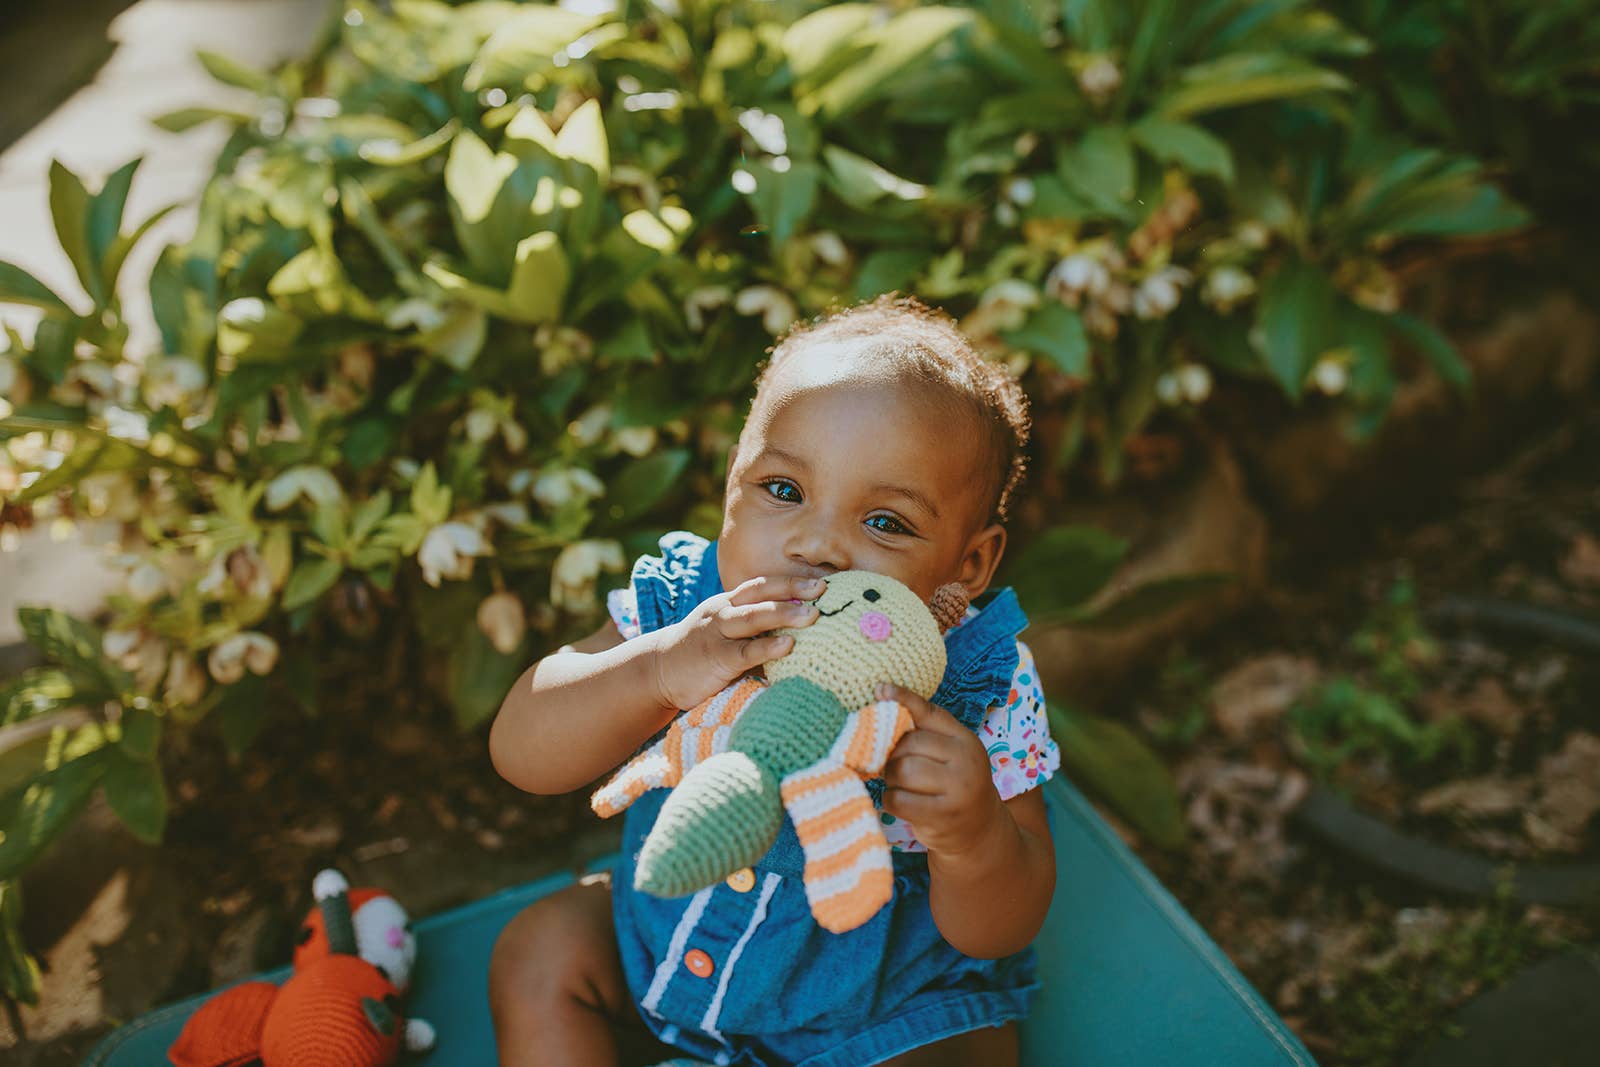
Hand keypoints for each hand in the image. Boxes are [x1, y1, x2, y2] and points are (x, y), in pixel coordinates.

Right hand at [651, 574, 822, 710]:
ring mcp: (718, 634)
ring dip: (783, 613)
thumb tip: (801, 635)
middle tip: (823, 590)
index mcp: (728, 603)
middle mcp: (723, 612)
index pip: (762, 586)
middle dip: (792, 590)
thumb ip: (754, 632)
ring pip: (753, 617)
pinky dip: (767, 648)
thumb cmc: (701, 655)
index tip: (822, 582)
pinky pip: (745, 652)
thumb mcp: (725, 634)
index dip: (790, 582)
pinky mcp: (715, 659)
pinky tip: (788, 646)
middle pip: (760, 594)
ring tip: (812, 615)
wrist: (658, 673)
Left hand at [878, 683, 1005, 858]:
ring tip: (897, 783)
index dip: (903, 699)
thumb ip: (925, 733)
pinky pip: (900, 800)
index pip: (930, 713)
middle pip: (909, 745)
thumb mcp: (951, 755)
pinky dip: (891, 800)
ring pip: (903, 770)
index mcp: (966, 740)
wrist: (980, 831)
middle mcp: (966, 761)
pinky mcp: (943, 815)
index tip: (879, 689)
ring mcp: (957, 789)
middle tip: (893, 765)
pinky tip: (899, 802)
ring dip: (891, 778)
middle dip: (892, 755)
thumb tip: (881, 698)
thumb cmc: (954, 785)